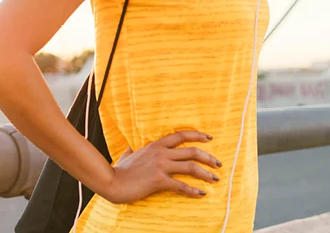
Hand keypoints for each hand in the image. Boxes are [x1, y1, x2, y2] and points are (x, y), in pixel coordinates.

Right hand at [102, 130, 221, 203]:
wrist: (112, 182)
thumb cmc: (119, 171)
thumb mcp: (127, 156)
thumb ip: (131, 151)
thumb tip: (129, 149)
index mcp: (156, 145)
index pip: (181, 135)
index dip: (197, 135)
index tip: (209, 138)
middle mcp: (161, 153)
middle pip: (191, 151)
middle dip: (208, 157)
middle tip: (218, 164)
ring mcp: (160, 165)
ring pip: (190, 167)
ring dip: (206, 173)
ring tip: (215, 179)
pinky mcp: (158, 180)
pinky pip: (180, 185)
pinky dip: (193, 190)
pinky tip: (201, 194)